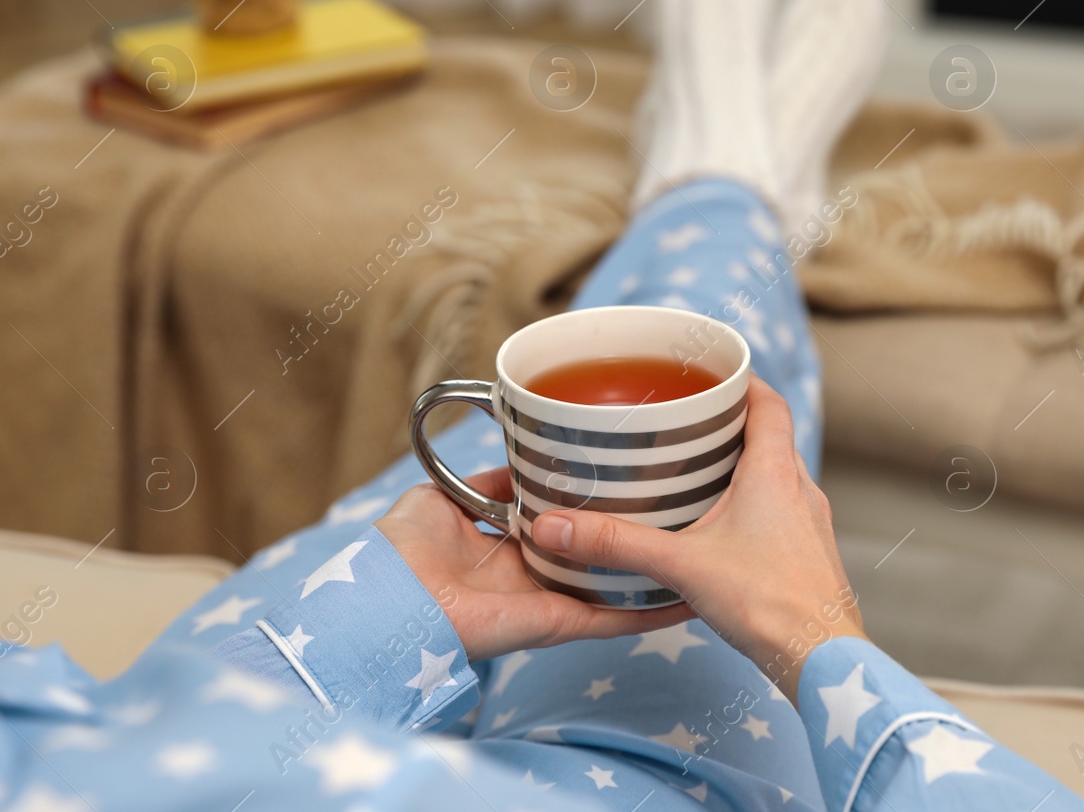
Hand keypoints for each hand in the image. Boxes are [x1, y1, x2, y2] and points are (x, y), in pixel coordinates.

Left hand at [376, 468, 694, 660]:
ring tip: (695, 553)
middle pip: (591, 555)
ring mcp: (545, 600)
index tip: (623, 480)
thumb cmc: (401, 550)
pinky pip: (610, 619)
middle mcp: (529, 573)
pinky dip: (648, 613)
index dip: (587, 505)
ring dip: (648, 576)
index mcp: (504, 544)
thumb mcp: (440, 495)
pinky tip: (685, 598)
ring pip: (610, 587)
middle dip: (626, 536)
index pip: (558, 524)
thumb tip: (521, 462)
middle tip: (674, 509)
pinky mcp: (554, 622)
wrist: (388, 598)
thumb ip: (487, 482)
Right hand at [529, 375, 865, 703]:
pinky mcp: (809, 556)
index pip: (770, 402)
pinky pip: (782, 512)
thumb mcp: (682, 565)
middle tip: (688, 424)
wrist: (823, 658)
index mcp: (774, 472)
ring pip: (777, 476)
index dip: (744, 381)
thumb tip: (555, 525)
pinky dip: (753, 507)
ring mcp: (810, 524)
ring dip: (742, 468)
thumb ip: (618, 543)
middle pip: (770, 436)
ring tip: (696, 474)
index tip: (713, 374)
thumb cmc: (768, 604)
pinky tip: (720, 531)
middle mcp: (800, 489)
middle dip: (731, 425)